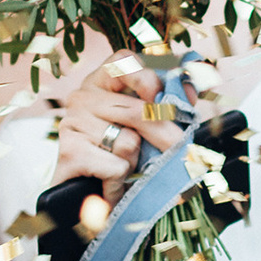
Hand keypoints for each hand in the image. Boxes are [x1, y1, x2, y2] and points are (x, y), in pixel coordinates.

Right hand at [51, 60, 181, 197]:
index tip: (160, 98)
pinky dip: (119, 183)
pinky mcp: (70, 151)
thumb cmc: (116, 158)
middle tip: (173, 151)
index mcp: (99, 83)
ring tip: (122, 170)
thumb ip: (162, 106)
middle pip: (138, 110)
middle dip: (163, 137)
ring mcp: (72, 123)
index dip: (148, 76)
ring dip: (134, 164)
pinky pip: (116, 166)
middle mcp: (81, 97)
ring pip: (128, 142)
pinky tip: (108, 186)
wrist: (79, 200)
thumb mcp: (141, 127)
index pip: (123, 60)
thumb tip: (190, 92)